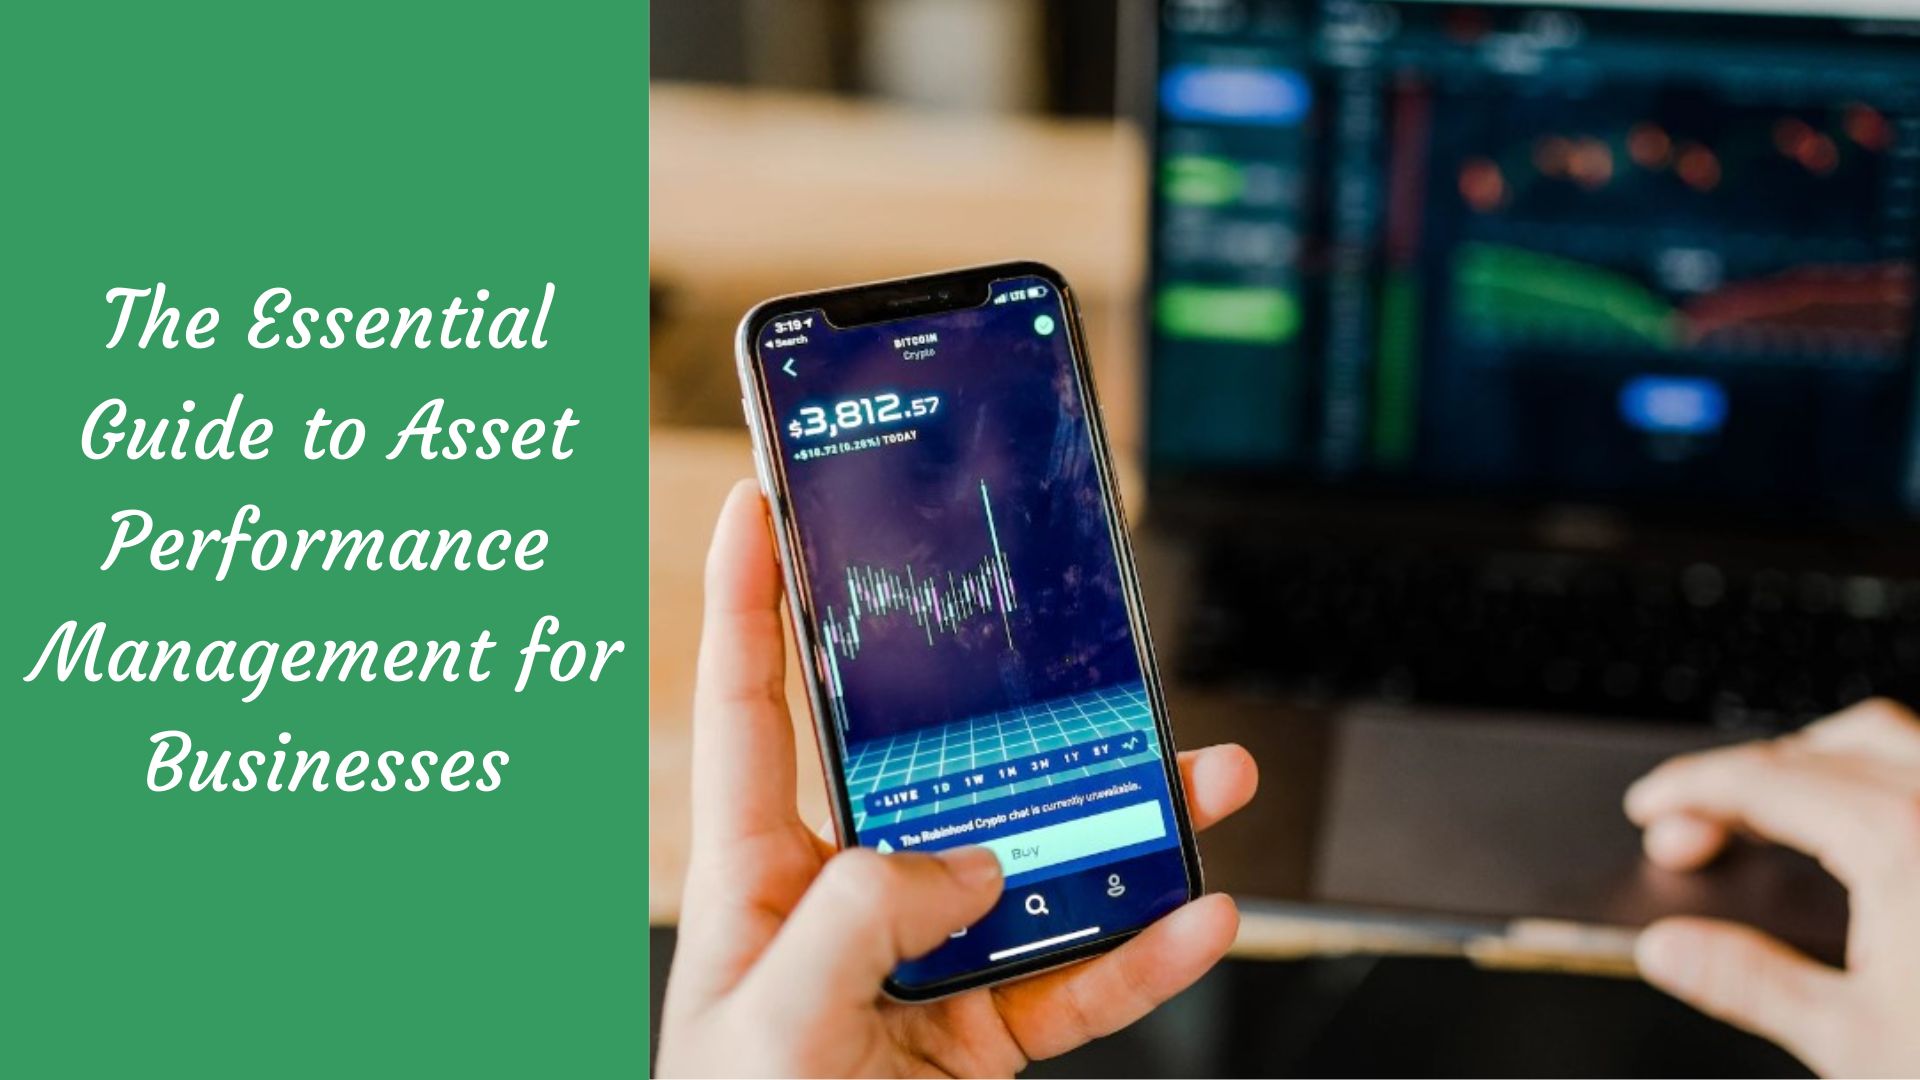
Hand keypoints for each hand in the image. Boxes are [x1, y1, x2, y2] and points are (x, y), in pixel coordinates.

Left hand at [657, 481, 1258, 1077]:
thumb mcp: (769, 1027)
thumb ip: (860, 922)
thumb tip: (972, 867)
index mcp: (755, 875)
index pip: (750, 710)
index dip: (748, 604)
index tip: (762, 504)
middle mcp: (843, 899)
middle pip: (932, 771)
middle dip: (1004, 700)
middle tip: (1060, 627)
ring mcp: (921, 964)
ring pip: (1035, 868)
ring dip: (1123, 826)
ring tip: (1204, 779)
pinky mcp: (982, 1034)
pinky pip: (1077, 980)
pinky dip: (1142, 955)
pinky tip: (1199, 918)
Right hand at [1626, 698, 1919, 1076]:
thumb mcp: (1856, 1042)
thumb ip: (1749, 982)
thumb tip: (1669, 949)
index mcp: (1905, 842)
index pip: (1769, 781)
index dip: (1693, 788)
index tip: (1651, 807)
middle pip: (1824, 749)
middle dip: (1745, 779)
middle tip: (1693, 830)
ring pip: (1894, 743)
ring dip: (1819, 761)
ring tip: (1776, 809)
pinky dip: (1885, 782)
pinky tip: (1875, 832)